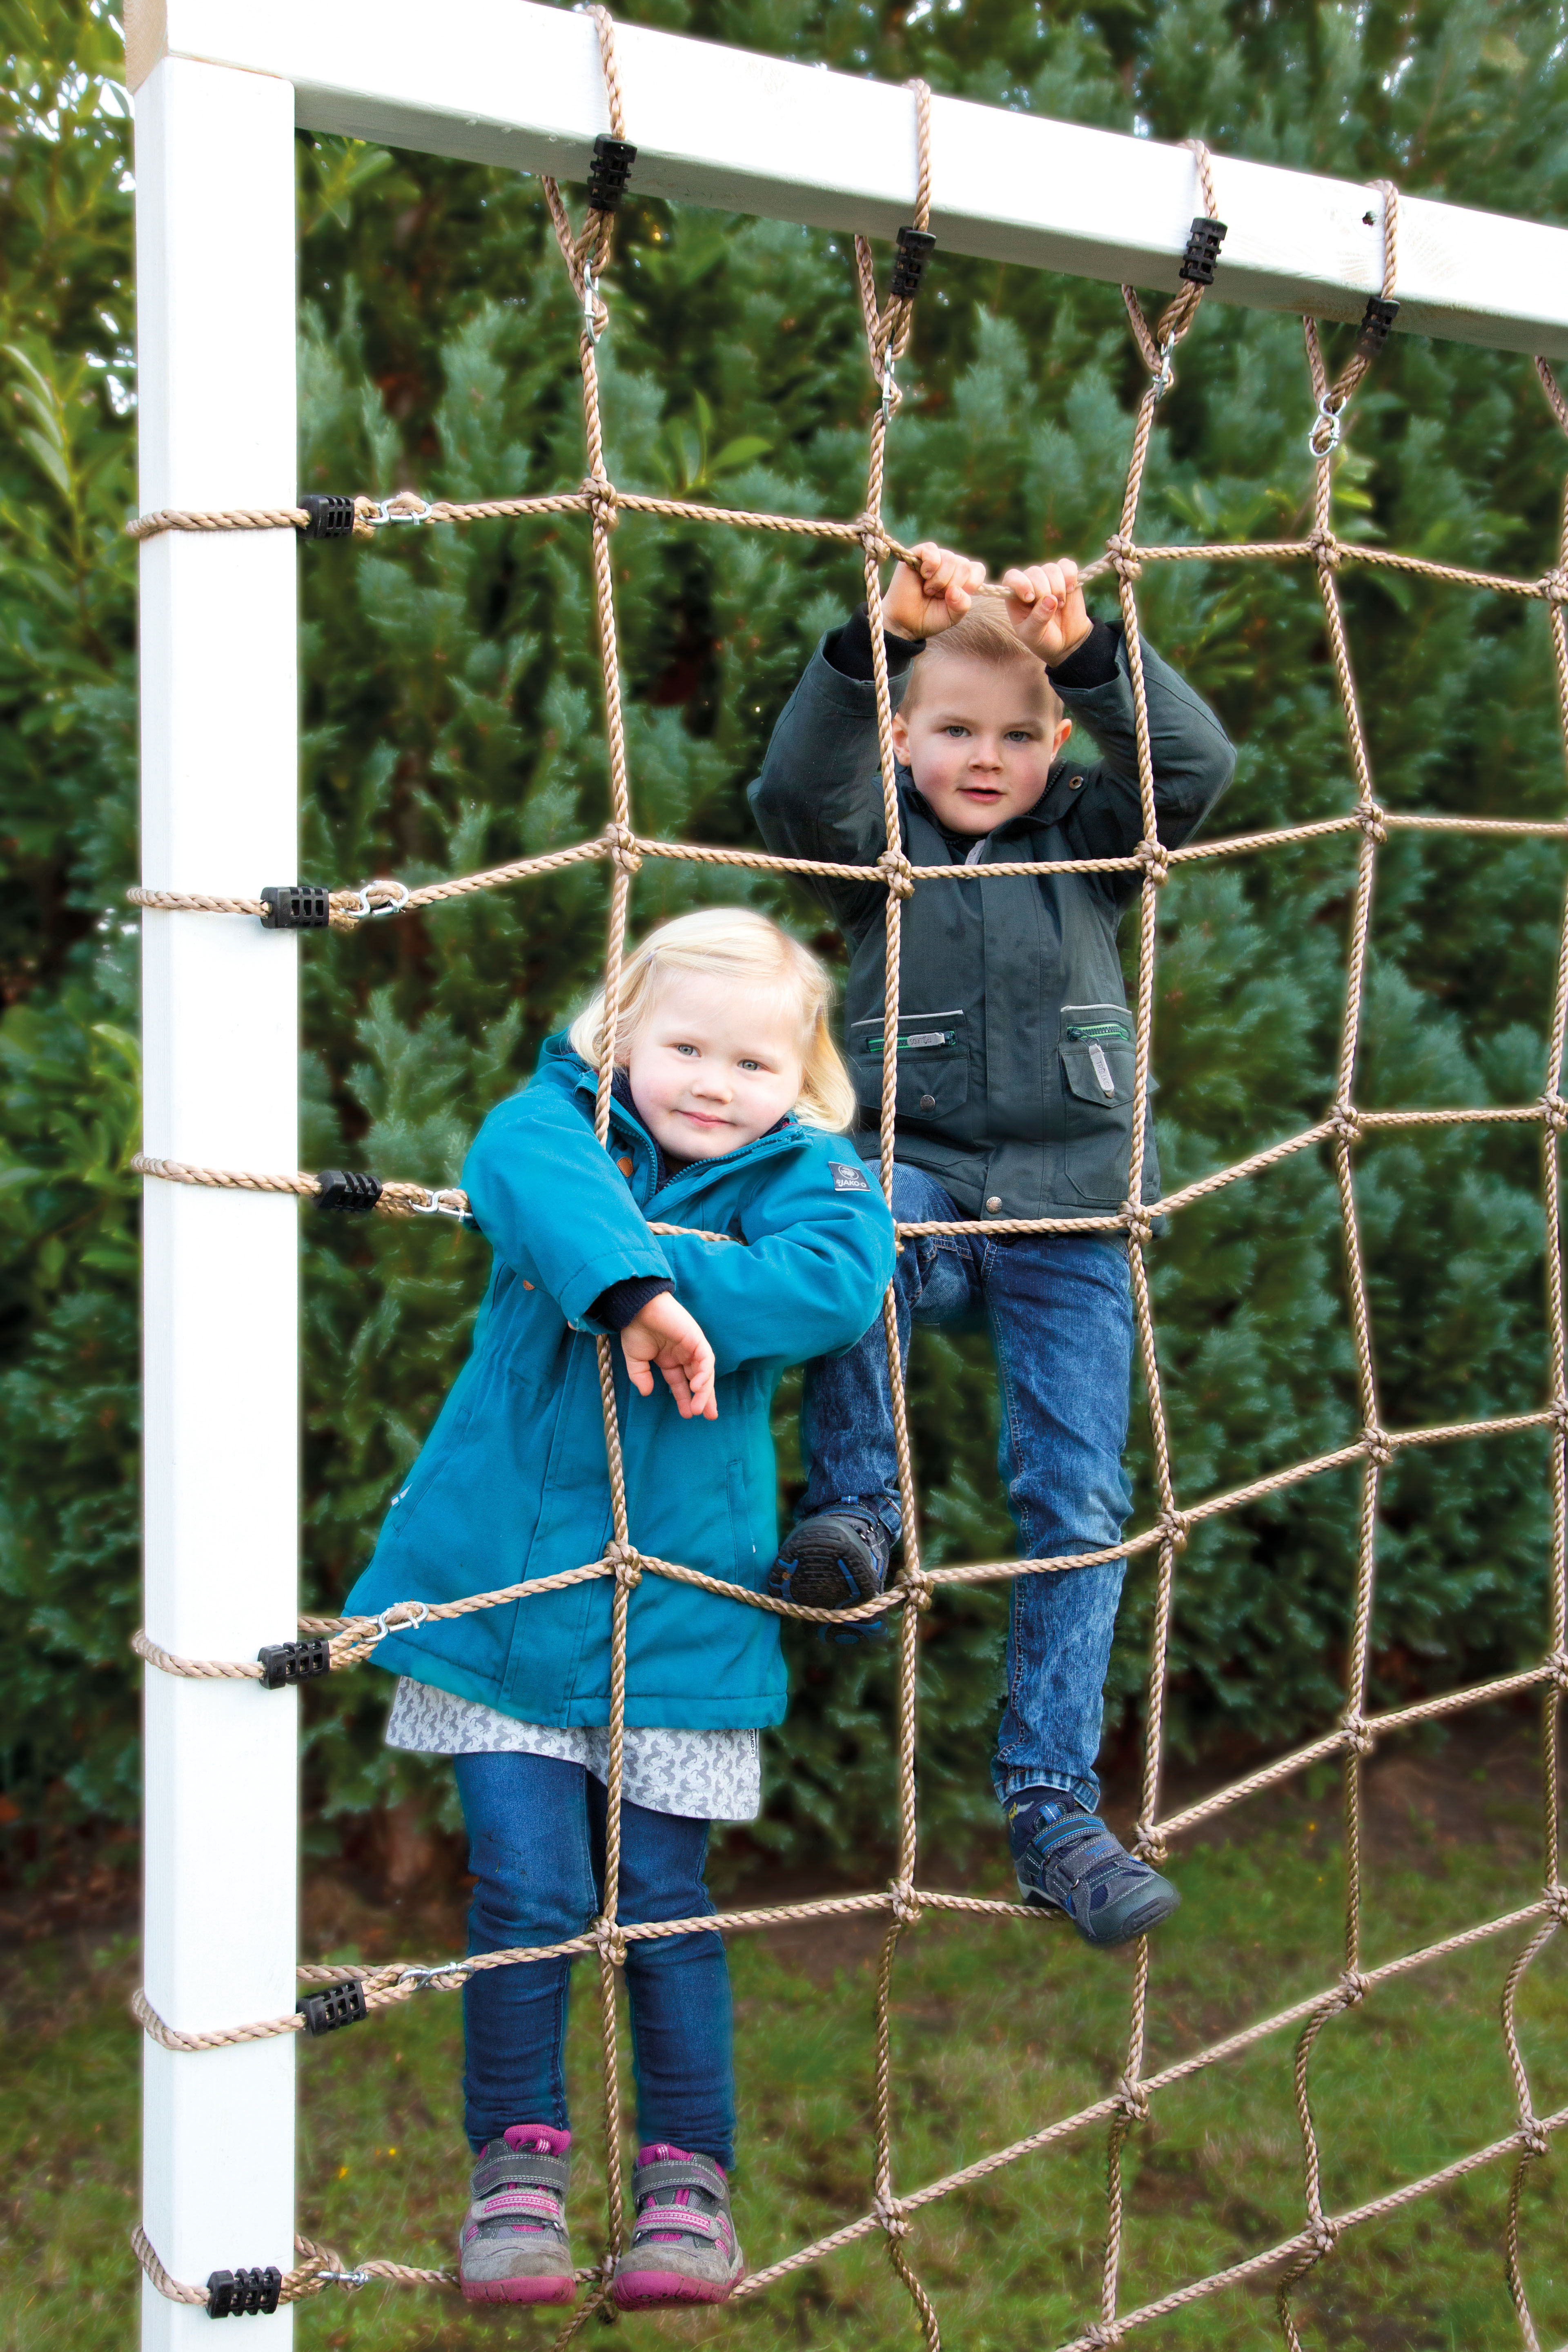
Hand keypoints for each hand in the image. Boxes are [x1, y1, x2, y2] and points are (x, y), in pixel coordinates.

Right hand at [620, 1292, 717, 1420]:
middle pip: (698, 1379)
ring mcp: (691, 1346)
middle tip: (708, 1416)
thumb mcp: (635, 1359)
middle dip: (704, 1397)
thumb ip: (641, 1377)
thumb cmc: (634, 1329)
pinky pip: (705, 1359)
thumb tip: (647, 1393)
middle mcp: (683, 1353)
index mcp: (669, 1358)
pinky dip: (704, 1374)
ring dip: (704, 1391)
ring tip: (700, 1409)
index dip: (685, 1398)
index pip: (681, 1382)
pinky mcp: (696, 1338)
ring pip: (704, 1372)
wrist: (635, 1308)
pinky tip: (696, 1388)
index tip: (688, 1415)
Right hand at [881, 541, 987, 640]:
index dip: (971, 584)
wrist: (905, 622)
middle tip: (936, 596)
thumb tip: (955, 591)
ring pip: (950, 559)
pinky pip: (932, 550)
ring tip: (928, 590)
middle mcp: (951, 564)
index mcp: (962, 577)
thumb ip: (962, 605)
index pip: (978, 570)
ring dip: (939, 581)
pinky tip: (924, 576)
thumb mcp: (952, 616)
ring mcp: (936, 557)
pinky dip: (930, 565)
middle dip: (951, 586)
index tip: (954, 598)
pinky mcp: (919, 553)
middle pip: (964, 566)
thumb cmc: (929, 617)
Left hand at [1001, 558, 1092, 666]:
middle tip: (1052, 608)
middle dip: (1044, 590)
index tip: (1030, 598)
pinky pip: (1067, 565)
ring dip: (1058, 587)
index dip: (1020, 583)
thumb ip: (1038, 619)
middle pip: (1034, 572)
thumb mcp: (1034, 636)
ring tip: (1060, 604)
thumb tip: (1050, 600)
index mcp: (1015, 597)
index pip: (1011, 577)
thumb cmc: (1044, 639)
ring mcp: (1048, 578)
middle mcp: (1030, 583)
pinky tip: (1070, 590)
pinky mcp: (1066, 576)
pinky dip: (1071, 576)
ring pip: (1051, 568)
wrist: (1067, 642)